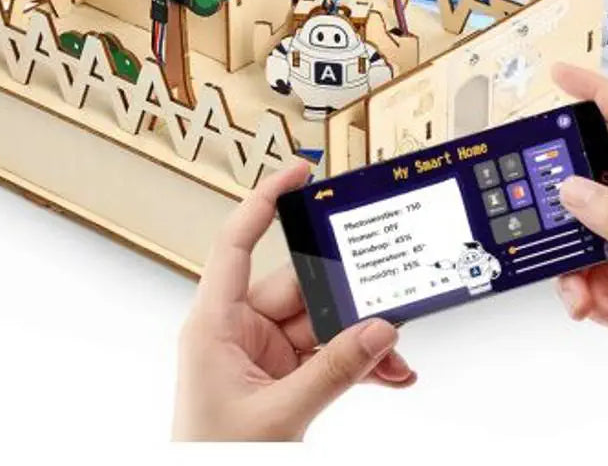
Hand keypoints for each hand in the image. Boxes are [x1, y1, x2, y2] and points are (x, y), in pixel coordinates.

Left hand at [173, 161, 415, 440]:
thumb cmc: (212, 460)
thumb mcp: (278, 415)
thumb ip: (334, 372)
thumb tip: (379, 330)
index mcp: (214, 323)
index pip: (237, 243)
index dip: (265, 200)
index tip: (299, 171)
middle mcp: (237, 329)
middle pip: (300, 288)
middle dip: (348, 299)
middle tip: (390, 297)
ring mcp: (262, 353)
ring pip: (322, 324)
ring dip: (361, 339)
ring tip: (396, 354)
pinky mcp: (282, 376)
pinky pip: (327, 355)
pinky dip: (357, 364)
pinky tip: (388, 373)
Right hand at [552, 63, 607, 440]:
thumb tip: (574, 187)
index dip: (597, 92)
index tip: (560, 76)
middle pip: (601, 183)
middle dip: (570, 209)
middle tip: (544, 220)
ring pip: (594, 232)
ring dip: (581, 266)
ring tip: (588, 296)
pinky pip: (602, 266)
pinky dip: (596, 291)